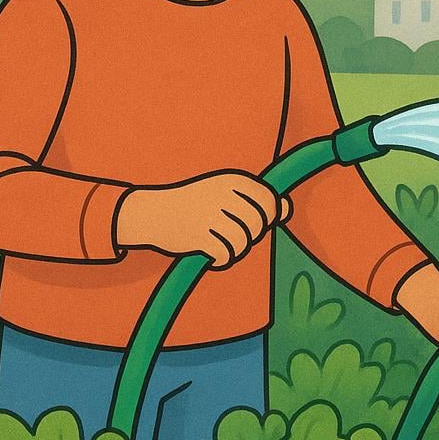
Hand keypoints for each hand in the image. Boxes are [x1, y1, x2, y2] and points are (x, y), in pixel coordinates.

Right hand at [116, 172, 291, 267]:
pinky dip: (220, 259)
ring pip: (242, 242)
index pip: (268, 202)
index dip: (267, 216)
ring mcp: (209, 215)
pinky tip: (211, 254)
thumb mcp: (226, 193)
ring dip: (234, 249)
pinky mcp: (197, 235)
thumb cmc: (195, 203)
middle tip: (231, 234)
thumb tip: (286, 208)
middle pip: (257, 225)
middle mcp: (222, 195)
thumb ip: (257, 200)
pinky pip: (225, 255)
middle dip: (249, 235)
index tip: (253, 220)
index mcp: (231, 180)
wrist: (151, 212)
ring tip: (220, 244)